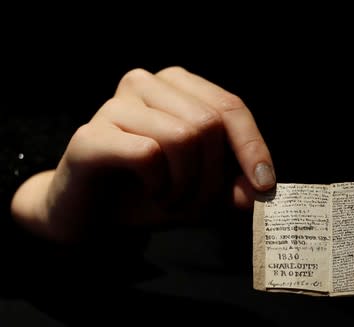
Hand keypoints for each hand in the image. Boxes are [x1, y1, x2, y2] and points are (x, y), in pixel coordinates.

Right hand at [11, 66, 275, 242]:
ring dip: (188, 185)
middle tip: (198, 206)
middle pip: (209, 123)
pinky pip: (149, 154)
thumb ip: (233, 186)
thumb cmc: (147, 194)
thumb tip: (261, 188)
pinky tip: (152, 194)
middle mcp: (145, 84)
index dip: (252, 146)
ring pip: (183, 136)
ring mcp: (114, 105)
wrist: (89, 217)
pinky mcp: (91, 136)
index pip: (229, 106)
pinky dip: (161, 185)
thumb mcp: (203, 191)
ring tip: (172, 201)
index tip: (264, 185)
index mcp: (176, 86)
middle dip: (214, 176)